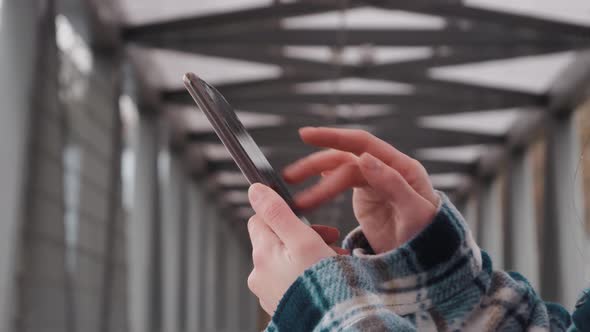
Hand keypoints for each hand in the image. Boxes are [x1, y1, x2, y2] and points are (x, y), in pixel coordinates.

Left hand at [246, 183, 336, 314]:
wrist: (335, 324)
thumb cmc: (321, 284)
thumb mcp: (302, 240)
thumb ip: (277, 212)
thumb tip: (254, 190)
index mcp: (262, 255)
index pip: (260, 219)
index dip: (285, 214)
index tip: (309, 221)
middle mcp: (259, 274)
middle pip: (277, 240)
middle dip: (305, 235)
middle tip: (332, 239)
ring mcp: (269, 292)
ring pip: (287, 260)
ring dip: (310, 254)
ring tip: (336, 260)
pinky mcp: (281, 304)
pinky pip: (291, 280)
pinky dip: (308, 273)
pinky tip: (328, 276)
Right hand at [283, 127, 438, 253]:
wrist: (430, 261)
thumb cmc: (429, 237)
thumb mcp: (415, 213)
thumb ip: (393, 184)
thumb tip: (365, 158)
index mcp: (402, 167)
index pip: (363, 144)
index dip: (334, 137)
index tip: (307, 136)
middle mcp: (386, 169)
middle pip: (344, 158)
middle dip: (315, 165)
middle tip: (291, 176)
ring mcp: (374, 182)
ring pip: (338, 171)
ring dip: (314, 179)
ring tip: (293, 195)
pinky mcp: (365, 196)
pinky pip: (339, 184)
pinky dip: (322, 185)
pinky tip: (307, 189)